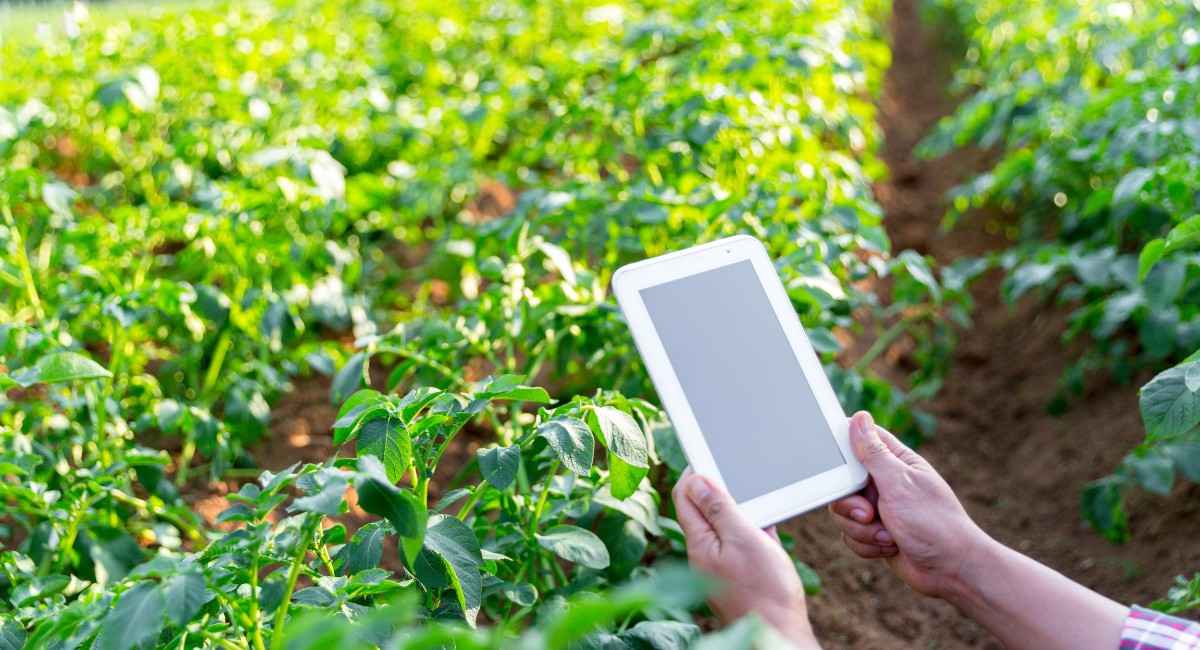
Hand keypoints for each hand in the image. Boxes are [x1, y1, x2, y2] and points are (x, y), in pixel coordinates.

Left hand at [672, 468, 818, 647]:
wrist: (779, 634)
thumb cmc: (765, 591)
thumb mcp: (744, 538)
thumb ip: (719, 508)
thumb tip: (697, 480)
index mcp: (699, 542)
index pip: (684, 497)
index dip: (694, 472)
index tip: (708, 454)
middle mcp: (703, 555)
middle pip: (701, 510)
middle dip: (715, 489)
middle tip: (734, 472)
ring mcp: (718, 567)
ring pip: (721, 527)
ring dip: (735, 510)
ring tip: (753, 498)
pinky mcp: (734, 577)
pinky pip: (736, 544)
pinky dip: (748, 531)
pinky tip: (764, 528)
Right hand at [828, 411, 990, 598]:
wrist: (951, 571)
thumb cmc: (935, 523)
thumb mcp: (900, 483)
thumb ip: (874, 453)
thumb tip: (858, 418)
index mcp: (894, 462)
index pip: (860, 440)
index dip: (843, 449)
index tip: (839, 467)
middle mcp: (884, 483)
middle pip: (842, 483)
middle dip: (850, 505)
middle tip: (869, 513)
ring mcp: (879, 509)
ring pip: (843, 512)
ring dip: (861, 529)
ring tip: (888, 535)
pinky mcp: (875, 533)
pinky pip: (850, 534)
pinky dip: (866, 544)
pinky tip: (889, 547)